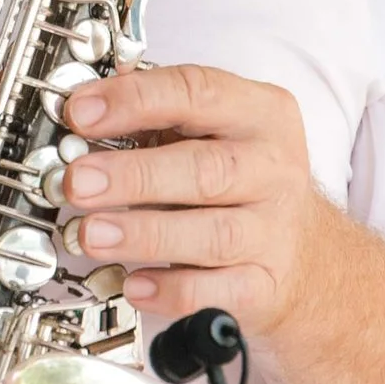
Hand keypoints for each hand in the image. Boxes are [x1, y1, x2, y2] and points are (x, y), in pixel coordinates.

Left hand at [60, 62, 334, 336]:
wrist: (305, 252)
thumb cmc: (241, 180)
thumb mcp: (215, 130)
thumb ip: (158, 116)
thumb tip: (84, 111)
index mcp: (261, 113)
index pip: (198, 92)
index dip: (135, 100)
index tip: (81, 112)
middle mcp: (272, 169)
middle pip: (206, 170)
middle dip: (135, 175)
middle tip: (79, 180)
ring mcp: (272, 231)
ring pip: (211, 234)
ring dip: (144, 233)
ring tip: (92, 233)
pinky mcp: (264, 285)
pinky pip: (215, 291)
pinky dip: (170, 290)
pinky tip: (134, 282)